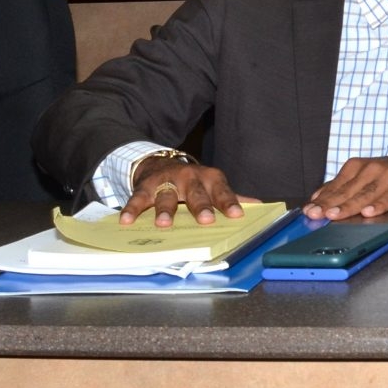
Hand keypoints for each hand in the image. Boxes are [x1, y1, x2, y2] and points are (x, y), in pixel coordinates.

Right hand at [120, 156, 246, 227]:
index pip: (222, 191)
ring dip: (165, 210)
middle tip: (205, 220)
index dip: (229, 202)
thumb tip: (260, 206)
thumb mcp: (213, 185)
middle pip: (195, 193)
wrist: (161, 163)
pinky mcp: (145, 186)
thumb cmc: (193, 182)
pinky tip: (127, 221)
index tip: (236, 215)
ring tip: (164, 224)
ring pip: (166, 195)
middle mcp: (189, 178)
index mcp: (209, 179)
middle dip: (200, 206)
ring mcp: (166, 181)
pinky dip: (132, 209)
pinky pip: (137, 198)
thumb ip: (232, 197)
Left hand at [303, 154, 387, 219]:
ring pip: (366, 194)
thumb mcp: (364, 177)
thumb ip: (342, 188)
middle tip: (317, 215)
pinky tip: (369, 212)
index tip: (309, 211)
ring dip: (350, 206)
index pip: (336, 186)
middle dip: (331, 204)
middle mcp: (371, 169)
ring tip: (336, 215)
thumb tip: (317, 199)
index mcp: (357, 166)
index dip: (322, 200)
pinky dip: (380, 204)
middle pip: (348, 191)